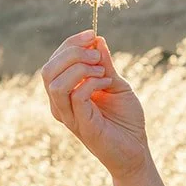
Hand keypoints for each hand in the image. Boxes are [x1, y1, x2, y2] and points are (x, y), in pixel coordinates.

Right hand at [41, 28, 148, 178]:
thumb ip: (104, 64)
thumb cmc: (125, 120)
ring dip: (80, 68)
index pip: (54, 62)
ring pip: (55, 83)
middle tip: (97, 55)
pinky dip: (92, 82)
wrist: (136, 151)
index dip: (70, 44)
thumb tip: (96, 39)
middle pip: (48, 70)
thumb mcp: (115, 84)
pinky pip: (76, 96)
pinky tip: (108, 83)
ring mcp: (69, 116)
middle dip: (72, 52)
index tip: (92, 34)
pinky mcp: (82, 125)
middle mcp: (61, 105)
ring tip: (102, 70)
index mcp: (65, 93)